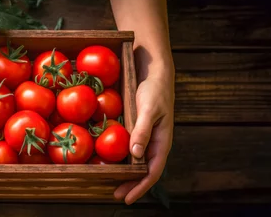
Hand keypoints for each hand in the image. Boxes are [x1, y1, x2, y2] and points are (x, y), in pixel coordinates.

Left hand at [113, 56, 174, 204]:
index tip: (127, 199)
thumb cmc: (154, 89)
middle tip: (115, 195)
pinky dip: (120, 157)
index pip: (152, 172)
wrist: (153, 71)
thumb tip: (136, 155)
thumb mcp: (148, 109)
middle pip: (143, 171)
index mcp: (162, 142)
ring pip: (136, 161)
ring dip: (125, 174)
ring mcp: (145, 136)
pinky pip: (128, 148)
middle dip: (131, 185)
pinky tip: (108, 160)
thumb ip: (142, 131)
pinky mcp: (136, 129)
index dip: (140, 187)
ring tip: (111, 182)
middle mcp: (153, 143)